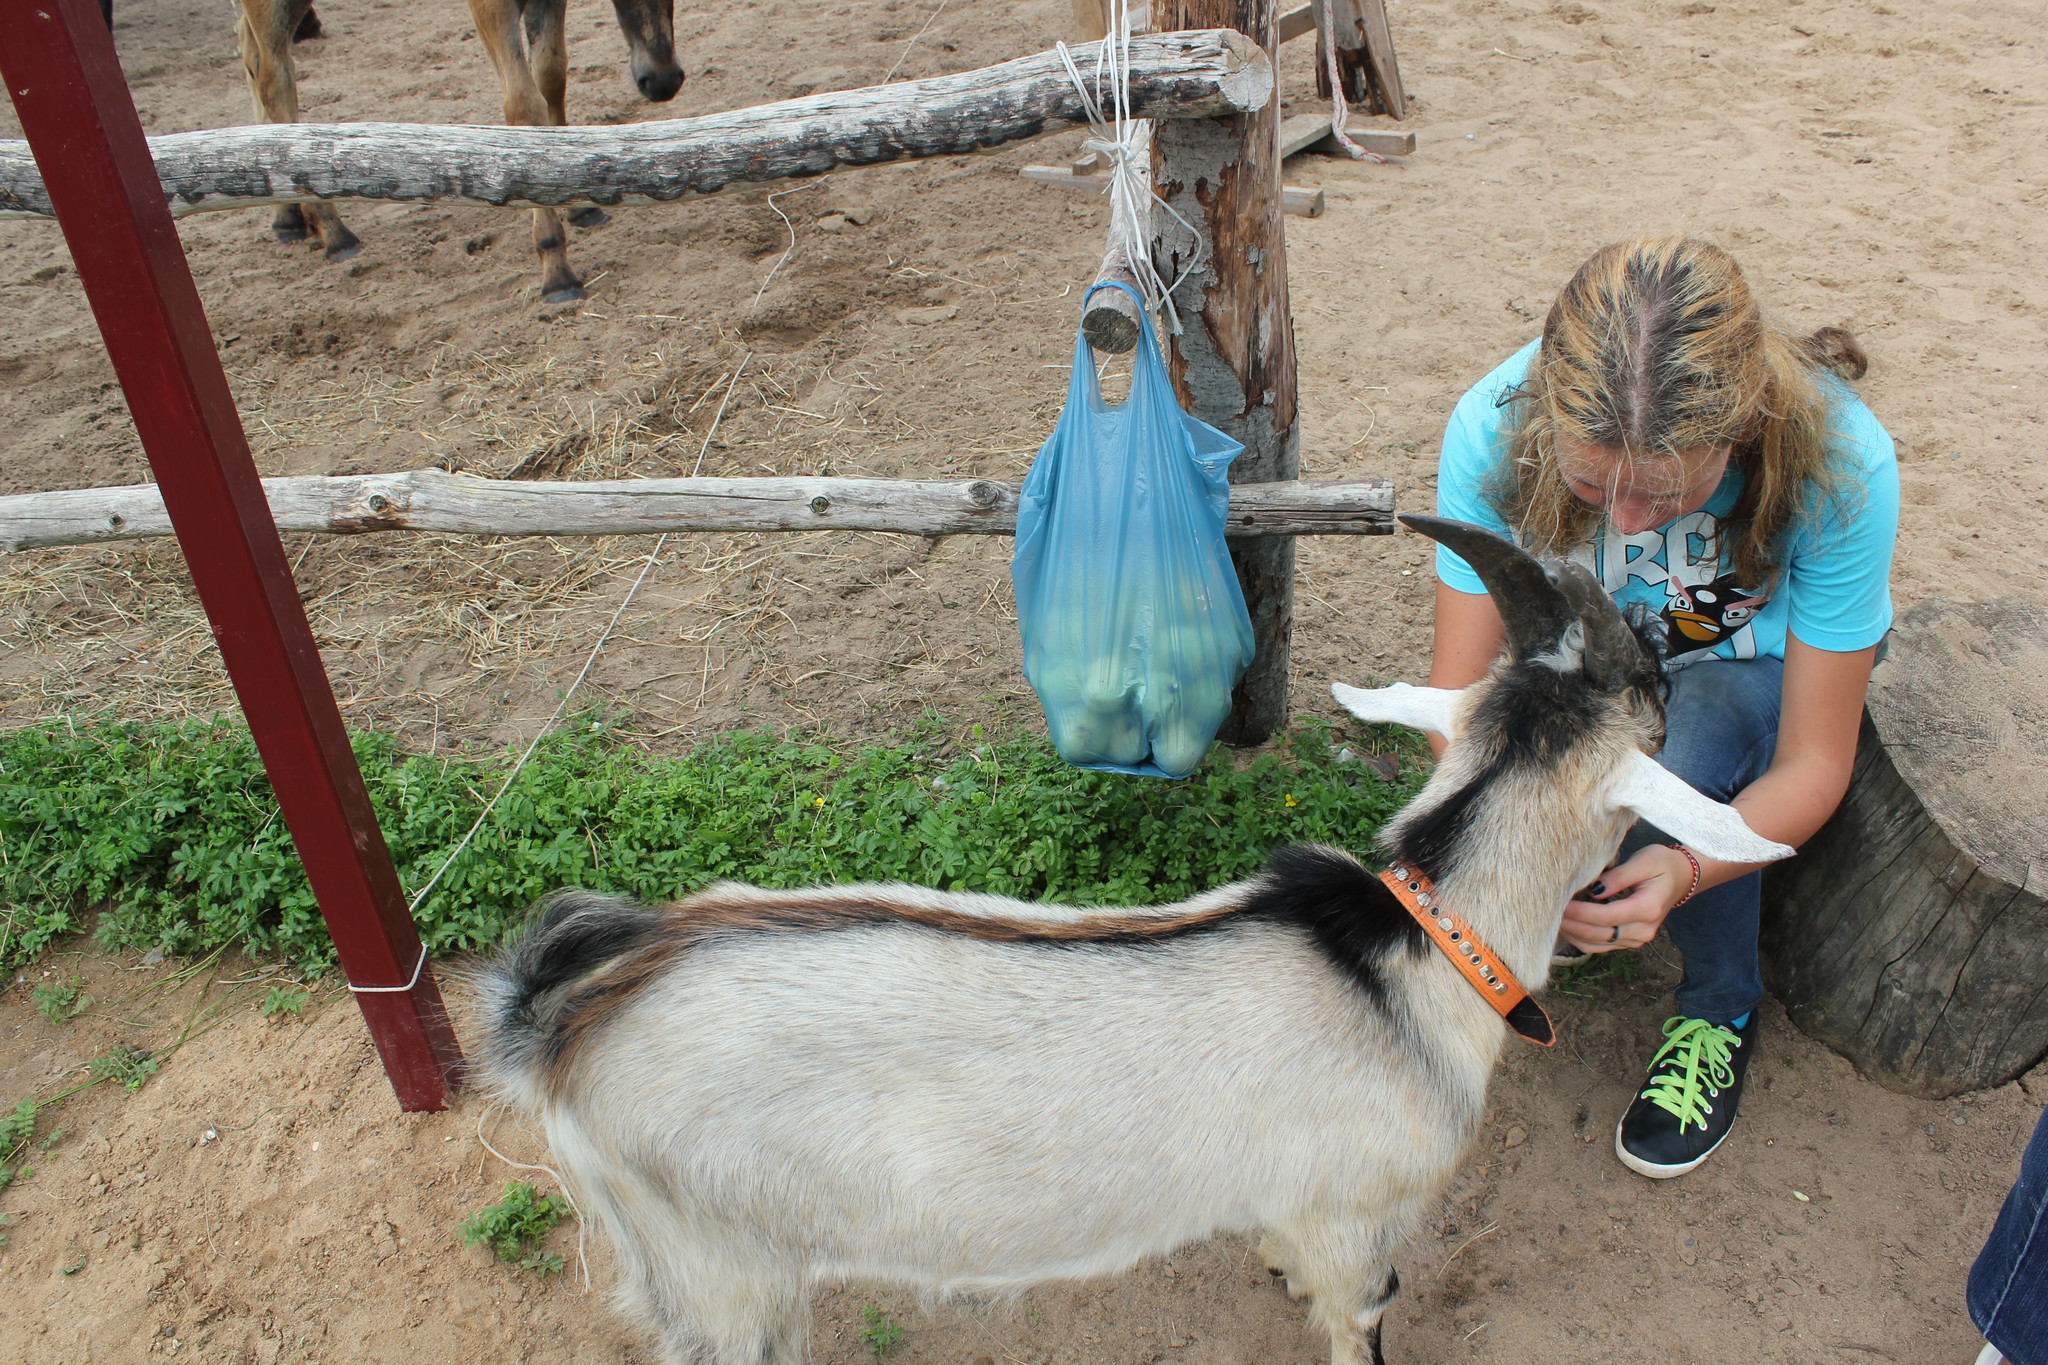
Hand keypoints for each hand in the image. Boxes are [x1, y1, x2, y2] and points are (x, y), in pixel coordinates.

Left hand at [1560, 844, 1694, 953]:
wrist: (1681, 878)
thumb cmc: (1662, 864)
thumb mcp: (1643, 861)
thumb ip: (1618, 877)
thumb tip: (1594, 890)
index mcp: (1648, 909)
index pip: (1606, 916)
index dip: (1580, 912)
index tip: (1559, 903)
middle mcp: (1643, 930)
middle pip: (1599, 933)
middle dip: (1571, 924)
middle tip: (1547, 912)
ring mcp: (1637, 939)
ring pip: (1596, 944)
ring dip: (1573, 933)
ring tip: (1553, 918)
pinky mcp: (1629, 941)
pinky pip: (1600, 945)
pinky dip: (1581, 938)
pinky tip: (1567, 924)